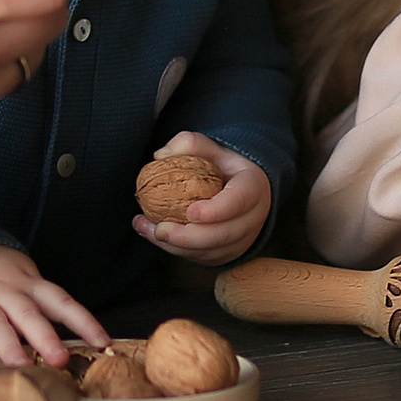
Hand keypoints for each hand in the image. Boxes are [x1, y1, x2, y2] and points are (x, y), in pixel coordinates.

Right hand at [0, 242, 107, 367]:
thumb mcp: (22, 280)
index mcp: (29, 287)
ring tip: (20, 366)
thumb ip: (42, 308)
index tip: (101, 342)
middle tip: (60, 359)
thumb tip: (71, 347)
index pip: (61, 302)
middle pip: (29, 314)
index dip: (82, 321)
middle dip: (45, 337)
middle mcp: (6, 295)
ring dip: (9, 346)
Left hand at [133, 131, 269, 266]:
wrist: (236, 187)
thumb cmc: (221, 166)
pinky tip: (152, 234)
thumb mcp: (210, 147)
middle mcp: (253, 217)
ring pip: (212, 251)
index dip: (216, 210)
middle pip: (225, 234)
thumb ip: (188, 144)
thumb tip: (161, 155)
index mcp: (253, 186)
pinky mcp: (227, 252)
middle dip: (190, 237)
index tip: (190, 213)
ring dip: (177, 246)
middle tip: (160, 230)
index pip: (239, 201)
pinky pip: (203, 257)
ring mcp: (242, 239)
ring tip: (147, 230)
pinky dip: (176, 250)